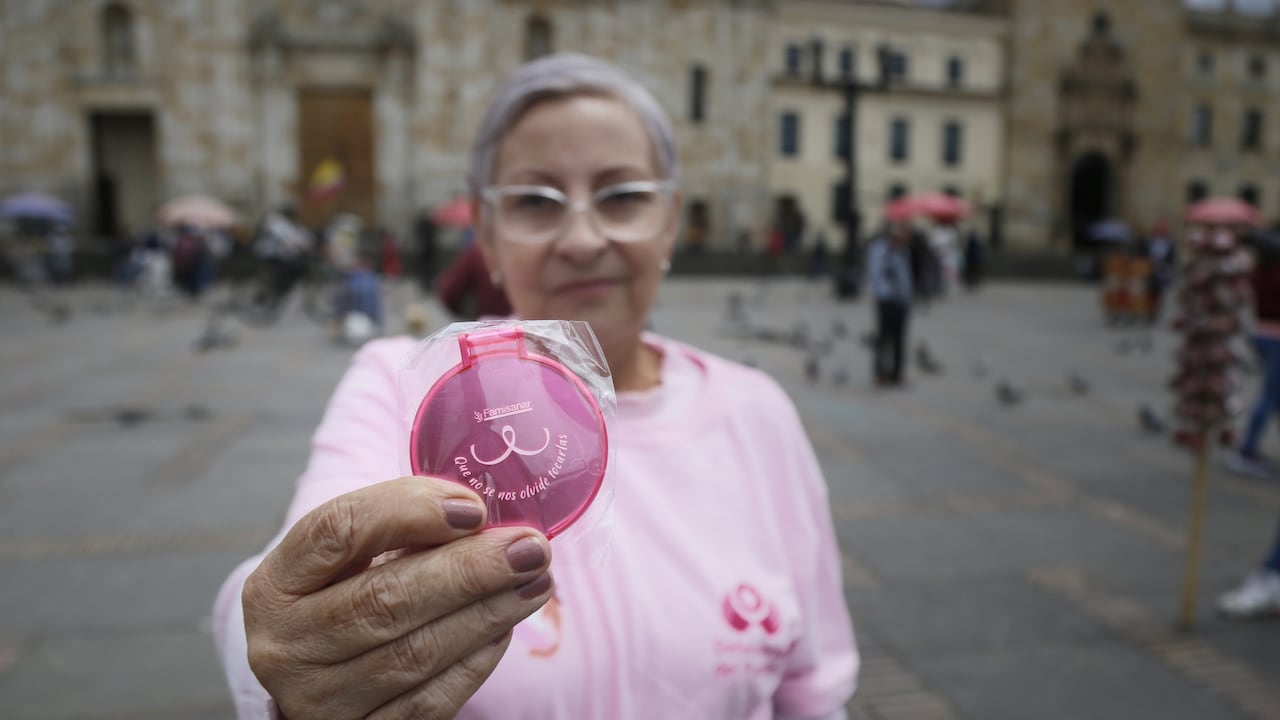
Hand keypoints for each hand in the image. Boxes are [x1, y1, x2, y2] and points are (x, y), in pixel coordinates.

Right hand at [242, 476, 553, 718]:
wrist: (325, 675)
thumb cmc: (351, 594)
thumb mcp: (356, 558)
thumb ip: (404, 528)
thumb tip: (482, 515)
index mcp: (274, 584)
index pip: (337, 531)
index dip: (409, 511)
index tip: (474, 507)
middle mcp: (283, 646)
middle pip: (383, 599)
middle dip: (469, 569)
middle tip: (531, 547)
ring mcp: (317, 700)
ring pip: (415, 653)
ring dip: (488, 612)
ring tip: (536, 580)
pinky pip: (428, 701)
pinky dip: (475, 661)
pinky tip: (505, 628)